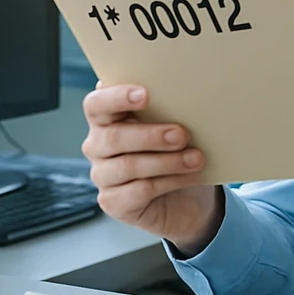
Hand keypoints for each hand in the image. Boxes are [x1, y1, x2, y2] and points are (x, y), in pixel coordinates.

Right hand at [81, 81, 222, 255]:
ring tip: (196, 158)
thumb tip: (188, 92)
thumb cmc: (177, 148)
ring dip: (167, 161)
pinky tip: (192, 176)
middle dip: (151, 135)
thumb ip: (167, 108)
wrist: (187, 195)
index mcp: (107, 118)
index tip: (145, 94)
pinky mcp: (113, 202)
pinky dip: (170, 182)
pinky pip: (139, 191)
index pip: (97, 104)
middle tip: (182, 134)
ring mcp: (103, 175)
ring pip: (127, 166)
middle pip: (113, 137)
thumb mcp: (173, 123)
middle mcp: (98, 145)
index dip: (116, 97)